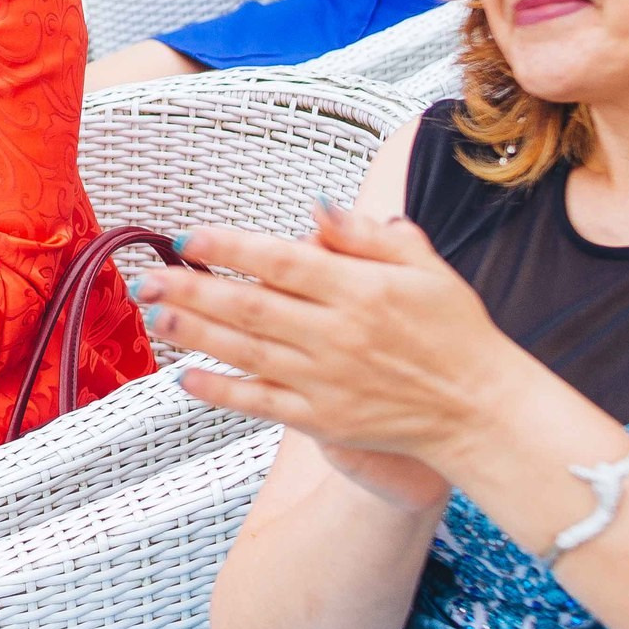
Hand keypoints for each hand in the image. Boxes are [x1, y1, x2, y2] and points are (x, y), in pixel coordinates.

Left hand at [134, 201, 520, 476]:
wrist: (480, 409)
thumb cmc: (455, 331)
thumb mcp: (423, 267)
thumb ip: (366, 236)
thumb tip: (316, 209)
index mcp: (361, 290)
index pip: (281, 261)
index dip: (230, 246)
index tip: (189, 235)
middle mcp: (338, 334)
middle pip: (251, 306)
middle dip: (192, 289)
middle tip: (147, 275)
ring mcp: (326, 381)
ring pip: (246, 352)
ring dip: (194, 332)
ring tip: (155, 313)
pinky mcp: (323, 419)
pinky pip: (260, 403)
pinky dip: (219, 390)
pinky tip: (184, 376)